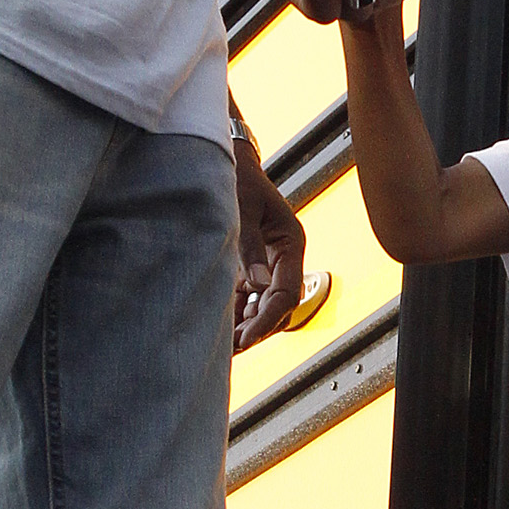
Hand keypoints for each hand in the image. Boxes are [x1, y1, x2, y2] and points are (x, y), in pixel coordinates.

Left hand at [231, 140, 305, 352]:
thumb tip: (256, 286)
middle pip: (279, 305)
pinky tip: (218, 327)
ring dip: (246, 324)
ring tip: (224, 346)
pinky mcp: (249, 264)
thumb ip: (248, 246)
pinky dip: (235, 312)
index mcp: (290, 243)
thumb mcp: (241, 208)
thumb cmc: (238, 177)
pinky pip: (246, 296)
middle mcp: (283, 257)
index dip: (268, 318)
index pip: (287, 292)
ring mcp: (266, 262)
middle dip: (258, 328)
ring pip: (263, 305)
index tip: (247, 336)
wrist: (228, 160)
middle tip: (233, 348)